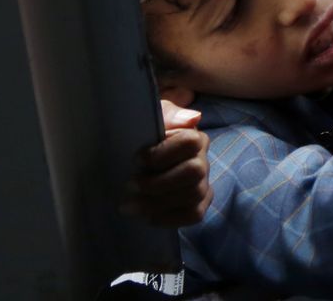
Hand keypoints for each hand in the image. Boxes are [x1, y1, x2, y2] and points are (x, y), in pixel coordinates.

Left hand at [122, 101, 210, 228]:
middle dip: (159, 182)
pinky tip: (148, 216)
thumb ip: (169, 113)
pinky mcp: (198, 204)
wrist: (137, 165)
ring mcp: (203, 184)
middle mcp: (203, 160)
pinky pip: (195, 214)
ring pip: (193, 195)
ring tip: (129, 205)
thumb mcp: (152, 119)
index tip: (137, 160)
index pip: (190, 143)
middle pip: (194, 172)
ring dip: (158, 203)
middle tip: (131, 185)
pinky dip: (170, 218)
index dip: (162, 153)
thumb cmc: (145, 138)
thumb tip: (192, 118)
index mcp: (194, 137)